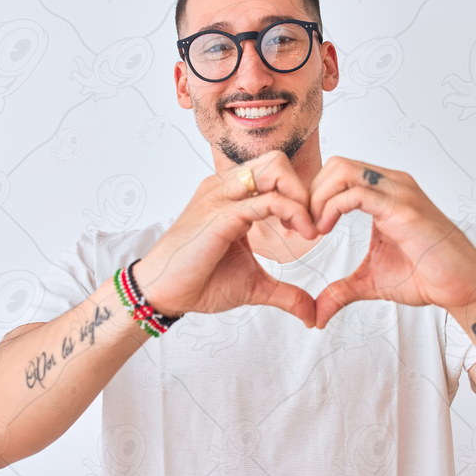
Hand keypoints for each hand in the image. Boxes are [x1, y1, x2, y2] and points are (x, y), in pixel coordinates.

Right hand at [132, 150, 319, 327]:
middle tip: (313, 224)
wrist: (162, 294)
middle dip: (304, 189)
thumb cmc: (199, 282)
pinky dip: (293, 212)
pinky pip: (267, 200)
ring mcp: (222, 197)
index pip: (275, 173)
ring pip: (275, 169)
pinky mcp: (221, 214)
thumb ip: (286, 293)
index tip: (311, 228)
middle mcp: (225, 188)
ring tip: (309, 229)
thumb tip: (313, 315)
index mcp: (231, 196)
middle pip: (278, 161)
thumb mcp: (254, 286)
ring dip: (301, 196)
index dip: (300, 196)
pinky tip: (301, 235)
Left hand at [307, 156, 475, 327]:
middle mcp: (392, 185)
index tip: (301, 227)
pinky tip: (325, 230)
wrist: (462, 287)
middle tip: (301, 227)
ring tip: (313, 229)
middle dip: (310, 193)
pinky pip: (356, 193)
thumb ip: (341, 291)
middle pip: (336, 165)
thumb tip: (317, 316)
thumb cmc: (427, 277)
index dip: (313, 196)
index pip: (338, 174)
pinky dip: (331, 208)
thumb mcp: (372, 282)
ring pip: (342, 170)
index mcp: (385, 194)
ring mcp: (399, 193)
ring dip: (318, 198)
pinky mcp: (403, 208)